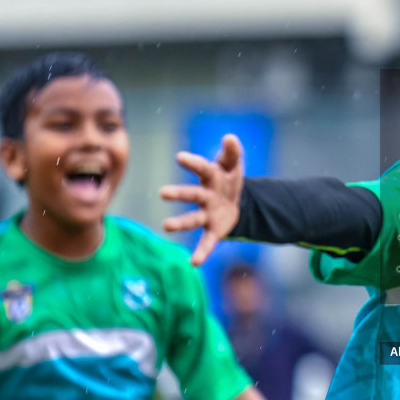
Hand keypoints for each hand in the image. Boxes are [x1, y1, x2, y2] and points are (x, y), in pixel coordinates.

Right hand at [160, 134, 244, 265]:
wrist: (236, 202)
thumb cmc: (229, 179)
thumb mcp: (234, 165)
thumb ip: (232, 152)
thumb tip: (230, 137)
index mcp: (210, 177)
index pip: (201, 168)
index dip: (192, 163)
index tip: (180, 157)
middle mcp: (204, 195)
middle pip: (192, 194)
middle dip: (179, 194)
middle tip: (163, 193)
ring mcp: (207, 214)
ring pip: (193, 219)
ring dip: (180, 223)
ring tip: (166, 226)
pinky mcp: (213, 230)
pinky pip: (206, 242)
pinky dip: (201, 253)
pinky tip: (194, 263)